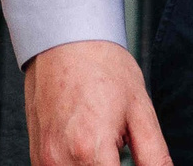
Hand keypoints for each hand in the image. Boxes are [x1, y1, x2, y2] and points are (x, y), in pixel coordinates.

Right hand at [24, 40, 169, 165]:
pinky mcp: (37, 157)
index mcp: (90, 151)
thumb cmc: (102, 67)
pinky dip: (78, 165)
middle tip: (122, 150)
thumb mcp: (141, 110)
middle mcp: (60, 161)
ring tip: (107, 144)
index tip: (136, 162)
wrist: (65, 40)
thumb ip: (154, 157)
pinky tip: (88, 147)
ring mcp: (44, 161)